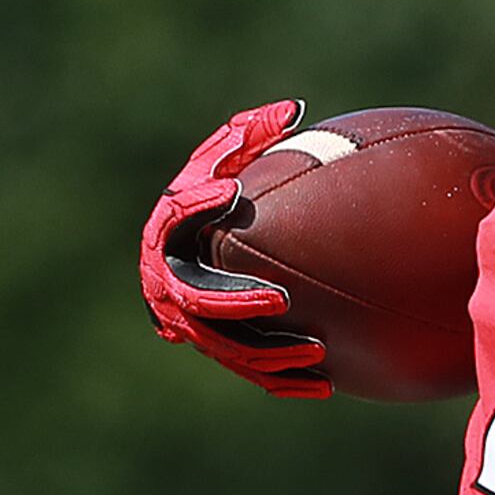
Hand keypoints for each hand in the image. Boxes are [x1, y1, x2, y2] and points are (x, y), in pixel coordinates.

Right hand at [138, 99, 329, 397]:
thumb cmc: (217, 198)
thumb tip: (296, 110)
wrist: (203, 251)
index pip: (173, 219)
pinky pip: (251, 371)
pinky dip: (284, 381)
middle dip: (234, 303)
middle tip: (277, 299)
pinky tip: (327, 384)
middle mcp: (170, 285)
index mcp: (167, 237)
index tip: (231, 191)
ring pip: (227, 348)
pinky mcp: (220, 350)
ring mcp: (192, 325)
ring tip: (315, 351)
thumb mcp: (224, 162)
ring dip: (268, 352)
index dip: (197, 206)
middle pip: (197, 302)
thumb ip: (250, 137)